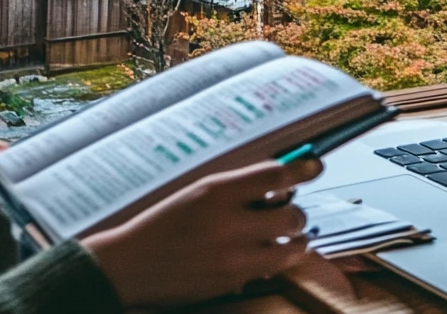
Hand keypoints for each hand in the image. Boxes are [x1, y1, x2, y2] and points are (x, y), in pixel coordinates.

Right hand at [82, 156, 323, 307]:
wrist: (131, 265)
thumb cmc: (163, 223)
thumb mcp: (197, 192)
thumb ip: (238, 187)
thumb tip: (280, 181)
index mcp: (217, 191)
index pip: (275, 175)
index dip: (302, 169)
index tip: (315, 165)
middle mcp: (229, 222)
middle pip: (292, 213)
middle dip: (295, 211)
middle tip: (288, 210)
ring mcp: (233, 255)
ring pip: (291, 245)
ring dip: (295, 237)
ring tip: (289, 234)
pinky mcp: (234, 281)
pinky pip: (274, 268)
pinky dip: (279, 259)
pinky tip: (270, 253)